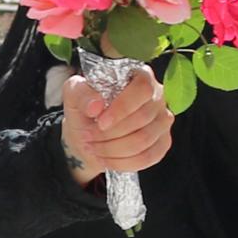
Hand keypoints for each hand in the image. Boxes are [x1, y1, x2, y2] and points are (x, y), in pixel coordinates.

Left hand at [60, 65, 170, 182]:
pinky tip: (107, 160)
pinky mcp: (163, 142)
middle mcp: (158, 95)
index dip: (122, 108)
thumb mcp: (74, 95)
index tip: (100, 122)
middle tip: (88, 137)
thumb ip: (81, 94)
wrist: (88, 134)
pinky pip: (149, 157)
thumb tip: (95, 105)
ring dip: (113, 149)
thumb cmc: (84, 109)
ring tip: (94, 148)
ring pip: (144, 140)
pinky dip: (124, 162)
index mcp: (140, 75)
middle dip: (110, 133)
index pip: (142, 89)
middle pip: (142, 118)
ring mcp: (163, 120)